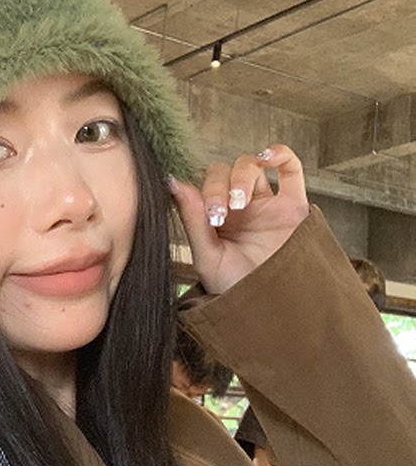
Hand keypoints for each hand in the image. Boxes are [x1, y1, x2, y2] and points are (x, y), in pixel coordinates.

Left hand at [169, 145, 308, 293]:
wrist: (274, 312)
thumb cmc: (238, 292)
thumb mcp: (208, 258)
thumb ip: (192, 220)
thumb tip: (172, 181)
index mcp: (214, 219)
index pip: (203, 186)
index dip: (203, 192)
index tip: (209, 217)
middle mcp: (239, 208)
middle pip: (224, 172)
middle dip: (219, 187)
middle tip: (222, 214)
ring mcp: (266, 204)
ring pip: (251, 166)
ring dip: (242, 176)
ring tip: (242, 202)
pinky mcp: (293, 206)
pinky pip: (290, 168)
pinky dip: (280, 153)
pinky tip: (268, 157)